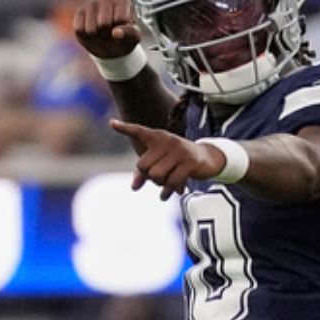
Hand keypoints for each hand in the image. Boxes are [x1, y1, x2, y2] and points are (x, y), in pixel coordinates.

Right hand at [73, 0, 141, 60]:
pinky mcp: (80, 12)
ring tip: (101, 33)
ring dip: (96, 37)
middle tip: (110, 33)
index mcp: (123, 1)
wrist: (110, 45)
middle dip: (107, 35)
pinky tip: (92, 33)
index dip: (121, 31)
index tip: (122, 30)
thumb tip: (115, 33)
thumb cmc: (124, 37)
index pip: (120, 19)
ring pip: (91, 29)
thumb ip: (129, 34)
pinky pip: (80, 30)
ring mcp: (92, 3)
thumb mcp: (134, 37)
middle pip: (104, 24)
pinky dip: (86, 37)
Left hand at [110, 120, 225, 200]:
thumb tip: (134, 187)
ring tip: (166, 186)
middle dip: (148, 177)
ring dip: (159, 185)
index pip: (139, 132)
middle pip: (143, 165)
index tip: (112, 124)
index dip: (125, 128)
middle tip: (157, 180)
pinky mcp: (189, 163)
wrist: (207, 158)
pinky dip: (167, 192)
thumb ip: (145, 173)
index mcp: (158, 137)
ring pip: (156, 175)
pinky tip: (168, 195)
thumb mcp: (161, 163)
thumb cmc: (178, 160)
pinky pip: (171, 182)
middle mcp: (167, 141)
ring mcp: (179, 151)